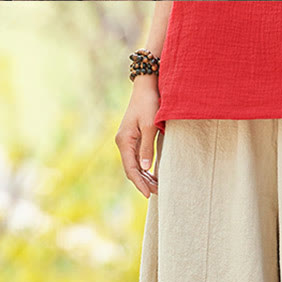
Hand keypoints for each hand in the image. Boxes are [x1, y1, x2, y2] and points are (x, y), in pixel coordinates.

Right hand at [115, 74, 161, 197]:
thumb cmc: (149, 103)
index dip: (139, 183)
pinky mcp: (133, 139)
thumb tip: (146, 169)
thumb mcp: (149, 126)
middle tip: (157, 193)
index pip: (131, 168)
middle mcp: (123, 143)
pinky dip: (145, 169)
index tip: (148, 194)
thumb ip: (147, 147)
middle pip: (132, 169)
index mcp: (124, 140)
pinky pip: (138, 159)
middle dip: (143, 183)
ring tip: (157, 188)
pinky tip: (153, 176)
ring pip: (135, 166)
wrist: (146, 86)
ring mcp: (127, 141)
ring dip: (145, 178)